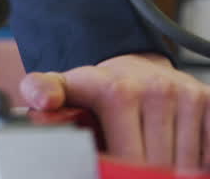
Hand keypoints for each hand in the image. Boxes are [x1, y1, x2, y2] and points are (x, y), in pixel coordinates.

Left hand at [20, 52, 209, 170]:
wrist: (133, 67)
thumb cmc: (97, 88)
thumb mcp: (64, 87)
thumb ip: (41, 91)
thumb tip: (42, 101)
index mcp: (116, 91)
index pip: (127, 157)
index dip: (122, 171)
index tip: (116, 171)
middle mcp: (155, 90)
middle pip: (159, 163)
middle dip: (146, 172)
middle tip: (132, 167)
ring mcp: (186, 95)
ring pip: (188, 163)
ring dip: (174, 171)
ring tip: (154, 161)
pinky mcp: (208, 101)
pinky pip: (209, 150)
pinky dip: (199, 161)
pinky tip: (180, 156)